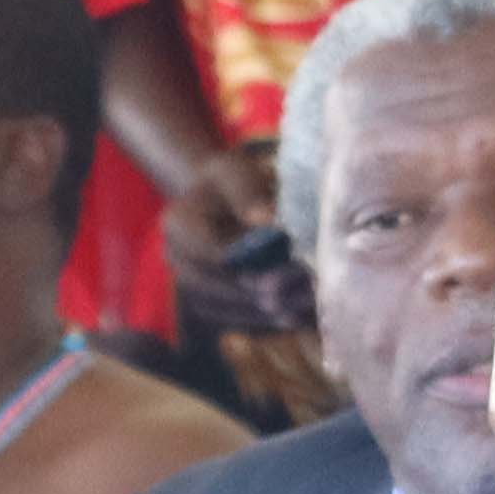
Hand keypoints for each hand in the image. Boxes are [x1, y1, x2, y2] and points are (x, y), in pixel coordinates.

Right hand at [160, 150, 310, 342]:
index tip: (294, 262)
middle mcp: (178, 263)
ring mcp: (193, 291)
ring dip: (277, 310)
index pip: (217, 253)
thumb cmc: (230, 181)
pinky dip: (277, 320)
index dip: (255, 261)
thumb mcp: (234, 171)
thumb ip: (248, 192)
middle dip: (271, 289)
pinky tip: (308, 314)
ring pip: (237, 311)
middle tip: (313, 289)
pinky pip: (245, 322)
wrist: (216, 202)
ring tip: (316, 303)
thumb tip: (266, 220)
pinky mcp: (214, 310)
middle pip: (227, 288)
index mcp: (178, 225)